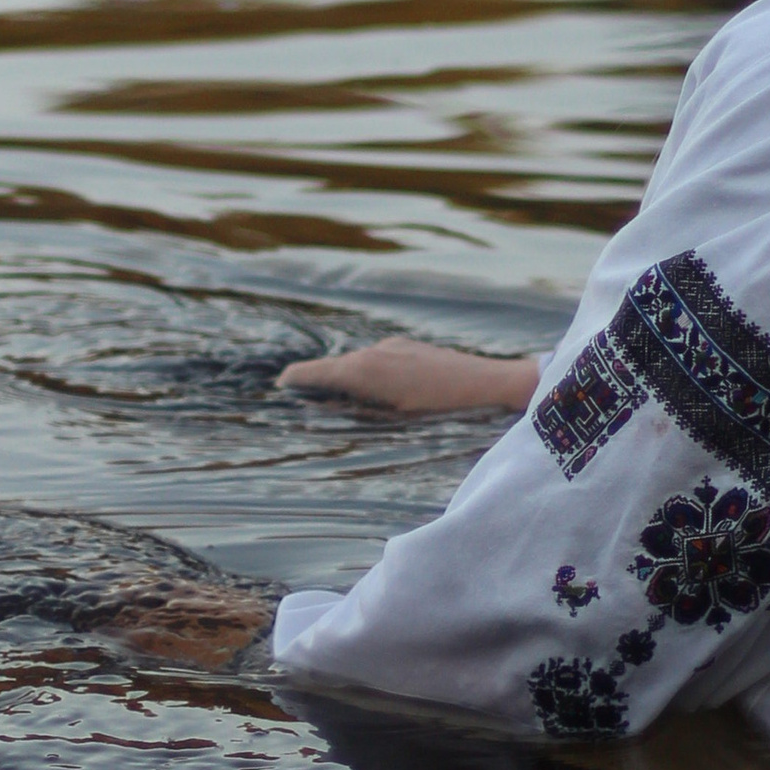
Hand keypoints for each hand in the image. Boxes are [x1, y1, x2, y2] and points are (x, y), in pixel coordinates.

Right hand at [275, 337, 542, 415]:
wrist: (492, 386)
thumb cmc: (443, 413)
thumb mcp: (393, 423)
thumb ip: (356, 413)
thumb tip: (327, 412)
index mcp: (364, 371)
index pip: (312, 373)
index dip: (292, 384)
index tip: (277, 391)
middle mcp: (374, 352)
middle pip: (332, 368)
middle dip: (316, 386)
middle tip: (301, 403)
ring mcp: (393, 347)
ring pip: (356, 365)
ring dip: (345, 383)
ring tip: (340, 406)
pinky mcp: (410, 348)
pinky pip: (377, 362)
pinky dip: (367, 377)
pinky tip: (378, 396)